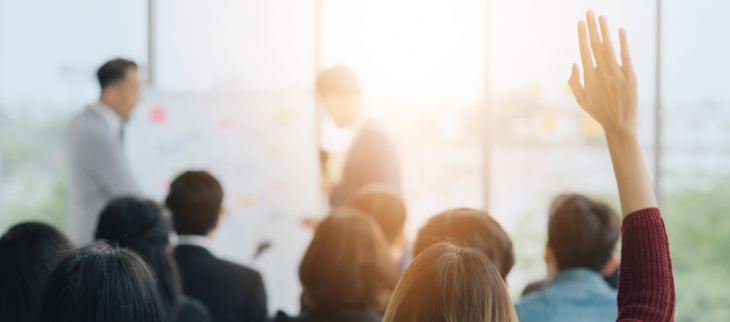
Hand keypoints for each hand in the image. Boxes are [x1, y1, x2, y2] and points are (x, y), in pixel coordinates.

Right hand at [569, 11, 636, 135]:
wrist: (620, 124)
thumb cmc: (599, 112)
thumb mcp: (581, 100)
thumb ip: (574, 82)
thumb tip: (575, 63)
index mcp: (589, 78)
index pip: (584, 51)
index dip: (582, 36)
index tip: (580, 23)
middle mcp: (602, 74)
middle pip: (596, 46)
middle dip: (592, 28)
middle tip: (589, 13)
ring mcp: (617, 74)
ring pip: (609, 48)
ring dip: (605, 31)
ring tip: (601, 17)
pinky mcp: (630, 76)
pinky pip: (625, 56)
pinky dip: (623, 43)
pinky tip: (620, 30)